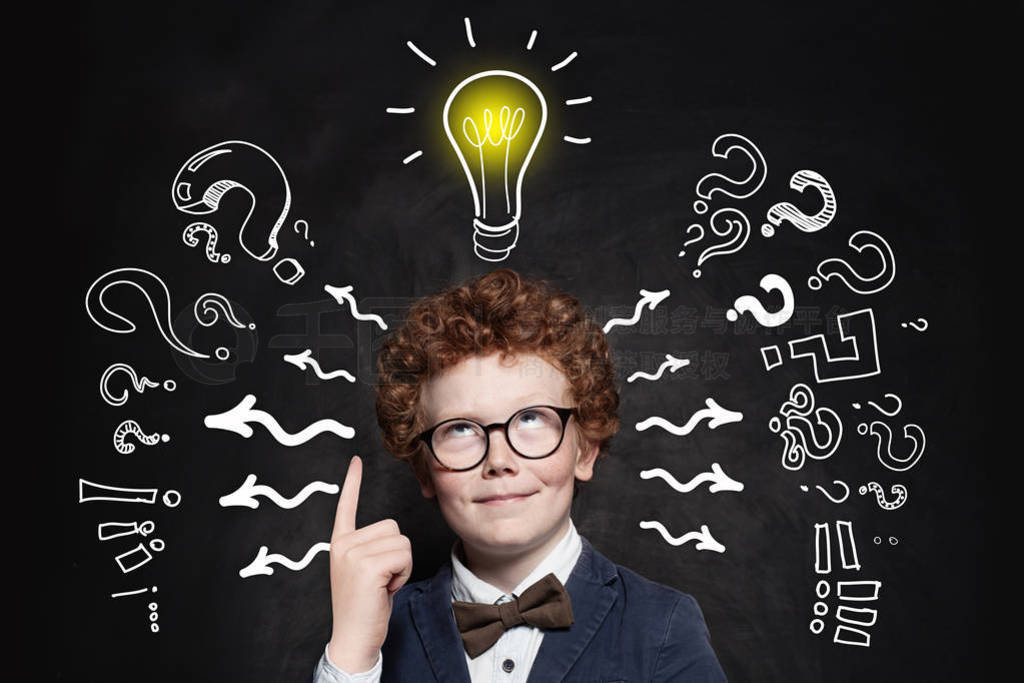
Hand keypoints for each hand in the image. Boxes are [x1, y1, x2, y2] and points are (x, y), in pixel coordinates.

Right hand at [327, 455, 412, 672]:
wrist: (354, 638)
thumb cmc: (366, 608)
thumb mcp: (363, 572)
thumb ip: (371, 549)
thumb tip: (391, 534)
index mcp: (341, 543)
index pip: (346, 506)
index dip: (352, 482)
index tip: (355, 461)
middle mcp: (343, 544)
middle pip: (394, 527)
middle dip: (398, 554)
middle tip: (382, 580)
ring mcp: (352, 553)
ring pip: (402, 541)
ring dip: (402, 565)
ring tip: (383, 585)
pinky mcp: (366, 566)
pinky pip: (404, 555)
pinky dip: (403, 574)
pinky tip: (386, 590)